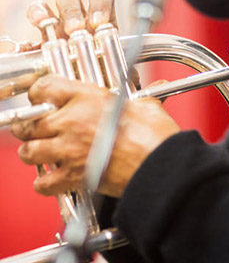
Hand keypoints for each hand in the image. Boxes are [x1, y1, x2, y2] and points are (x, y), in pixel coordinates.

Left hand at [10, 75, 178, 197]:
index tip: (40, 97)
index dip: (39, 92)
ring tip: (40, 152)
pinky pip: (43, 182)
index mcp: (89, 99)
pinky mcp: (73, 176)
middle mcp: (72, 122)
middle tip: (36, 128)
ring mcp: (69, 150)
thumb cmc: (154, 136)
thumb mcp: (147, 106)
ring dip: (32, 152)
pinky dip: (44, 183)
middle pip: (30, 122)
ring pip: (30, 151)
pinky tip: (51, 179)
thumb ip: (140, 101)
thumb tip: (145, 101)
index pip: (45, 88)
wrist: (157, 164)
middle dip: (30, 127)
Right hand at [26, 0, 139, 88]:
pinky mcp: (40, 46)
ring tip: (46, 26)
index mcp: (99, 19)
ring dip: (44, 14)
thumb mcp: (120, 70)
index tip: (99, 22)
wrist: (89, 89)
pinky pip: (26, 39)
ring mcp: (55, 30)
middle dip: (72, 10)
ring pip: (45, 7)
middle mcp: (77, 19)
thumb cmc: (107, 74)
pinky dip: (24, 43)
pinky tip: (27, 48)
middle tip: (75, 29)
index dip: (100, 3)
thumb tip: (133, 78)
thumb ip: (126, 71)